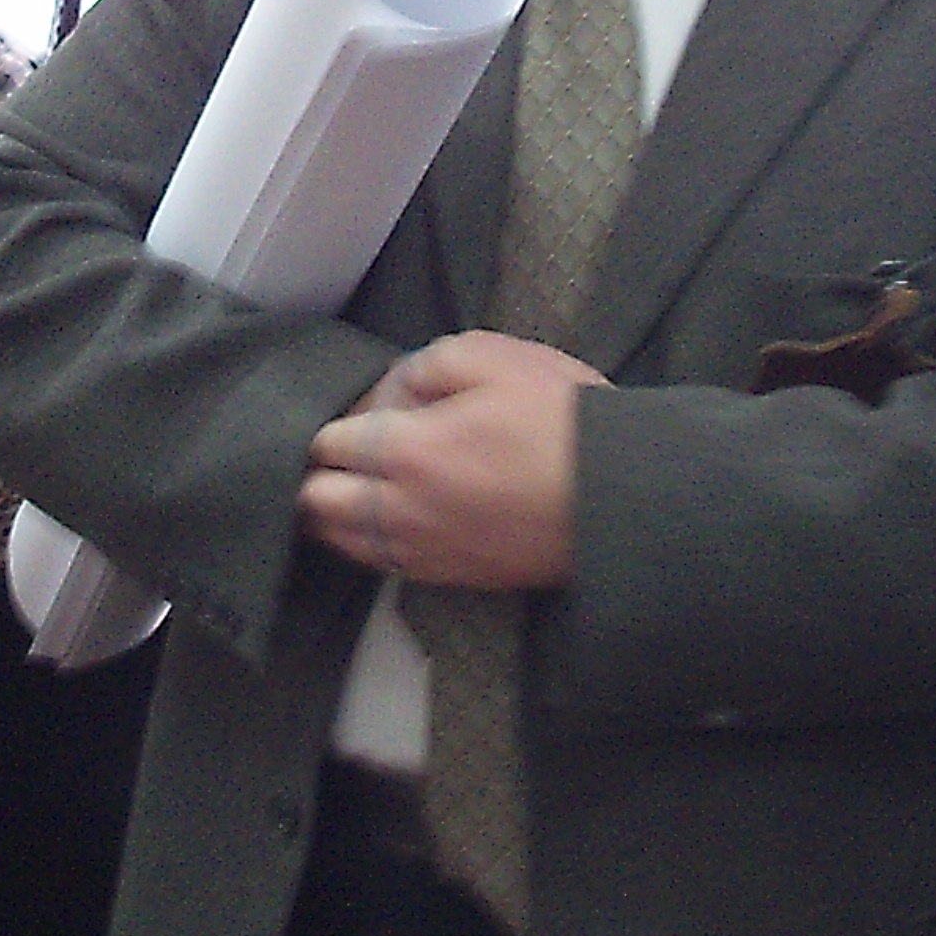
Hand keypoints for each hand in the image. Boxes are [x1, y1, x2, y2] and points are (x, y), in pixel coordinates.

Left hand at [300, 332, 598, 590]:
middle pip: (317, 504)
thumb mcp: (495, 358)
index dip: (328, 425)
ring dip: (333, 516)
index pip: (327, 445)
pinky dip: (368, 544)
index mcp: (406, 450)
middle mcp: (402, 510)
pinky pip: (382, 566)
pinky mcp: (451, 577)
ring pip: (342, 544)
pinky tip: (386, 521)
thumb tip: (395, 389)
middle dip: (315, 476)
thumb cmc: (561, 419)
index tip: (343, 415)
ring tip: (348, 490)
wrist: (620, 496)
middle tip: (335, 456)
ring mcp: (424, 551)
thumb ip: (427, 364)